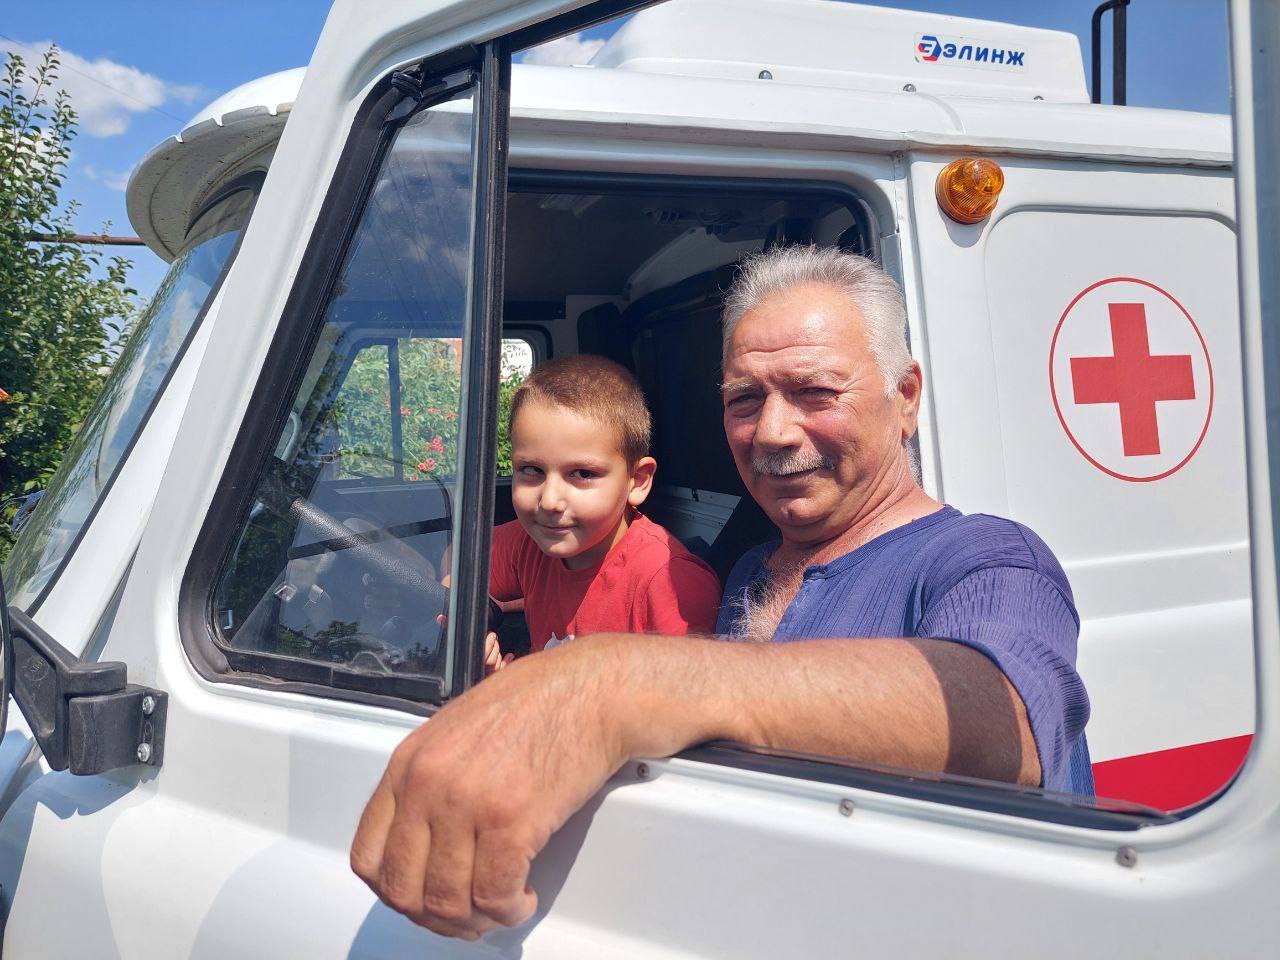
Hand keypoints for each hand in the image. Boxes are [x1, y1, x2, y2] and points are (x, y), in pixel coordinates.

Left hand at [350, 638, 632, 939]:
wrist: (590, 690)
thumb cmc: (537, 702)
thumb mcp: (457, 729)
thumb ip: (430, 779)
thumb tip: (425, 839)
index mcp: (408, 761)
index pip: (367, 856)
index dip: (394, 891)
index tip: (420, 898)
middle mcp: (428, 784)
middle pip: (403, 890)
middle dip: (433, 917)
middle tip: (463, 916)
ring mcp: (467, 804)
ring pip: (447, 902)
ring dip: (474, 921)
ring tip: (499, 908)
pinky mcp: (512, 822)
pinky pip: (494, 896)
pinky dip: (509, 911)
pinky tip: (522, 898)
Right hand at [436, 613, 508, 676]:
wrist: (457, 675)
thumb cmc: (453, 654)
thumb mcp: (451, 640)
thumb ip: (447, 628)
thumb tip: (440, 618)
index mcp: (467, 663)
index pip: (482, 656)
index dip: (488, 644)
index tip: (491, 634)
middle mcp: (476, 672)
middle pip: (490, 661)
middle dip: (493, 646)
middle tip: (494, 636)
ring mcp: (483, 677)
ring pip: (495, 667)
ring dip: (498, 653)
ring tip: (496, 644)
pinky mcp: (490, 680)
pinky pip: (500, 673)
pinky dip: (506, 663)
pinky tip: (509, 656)